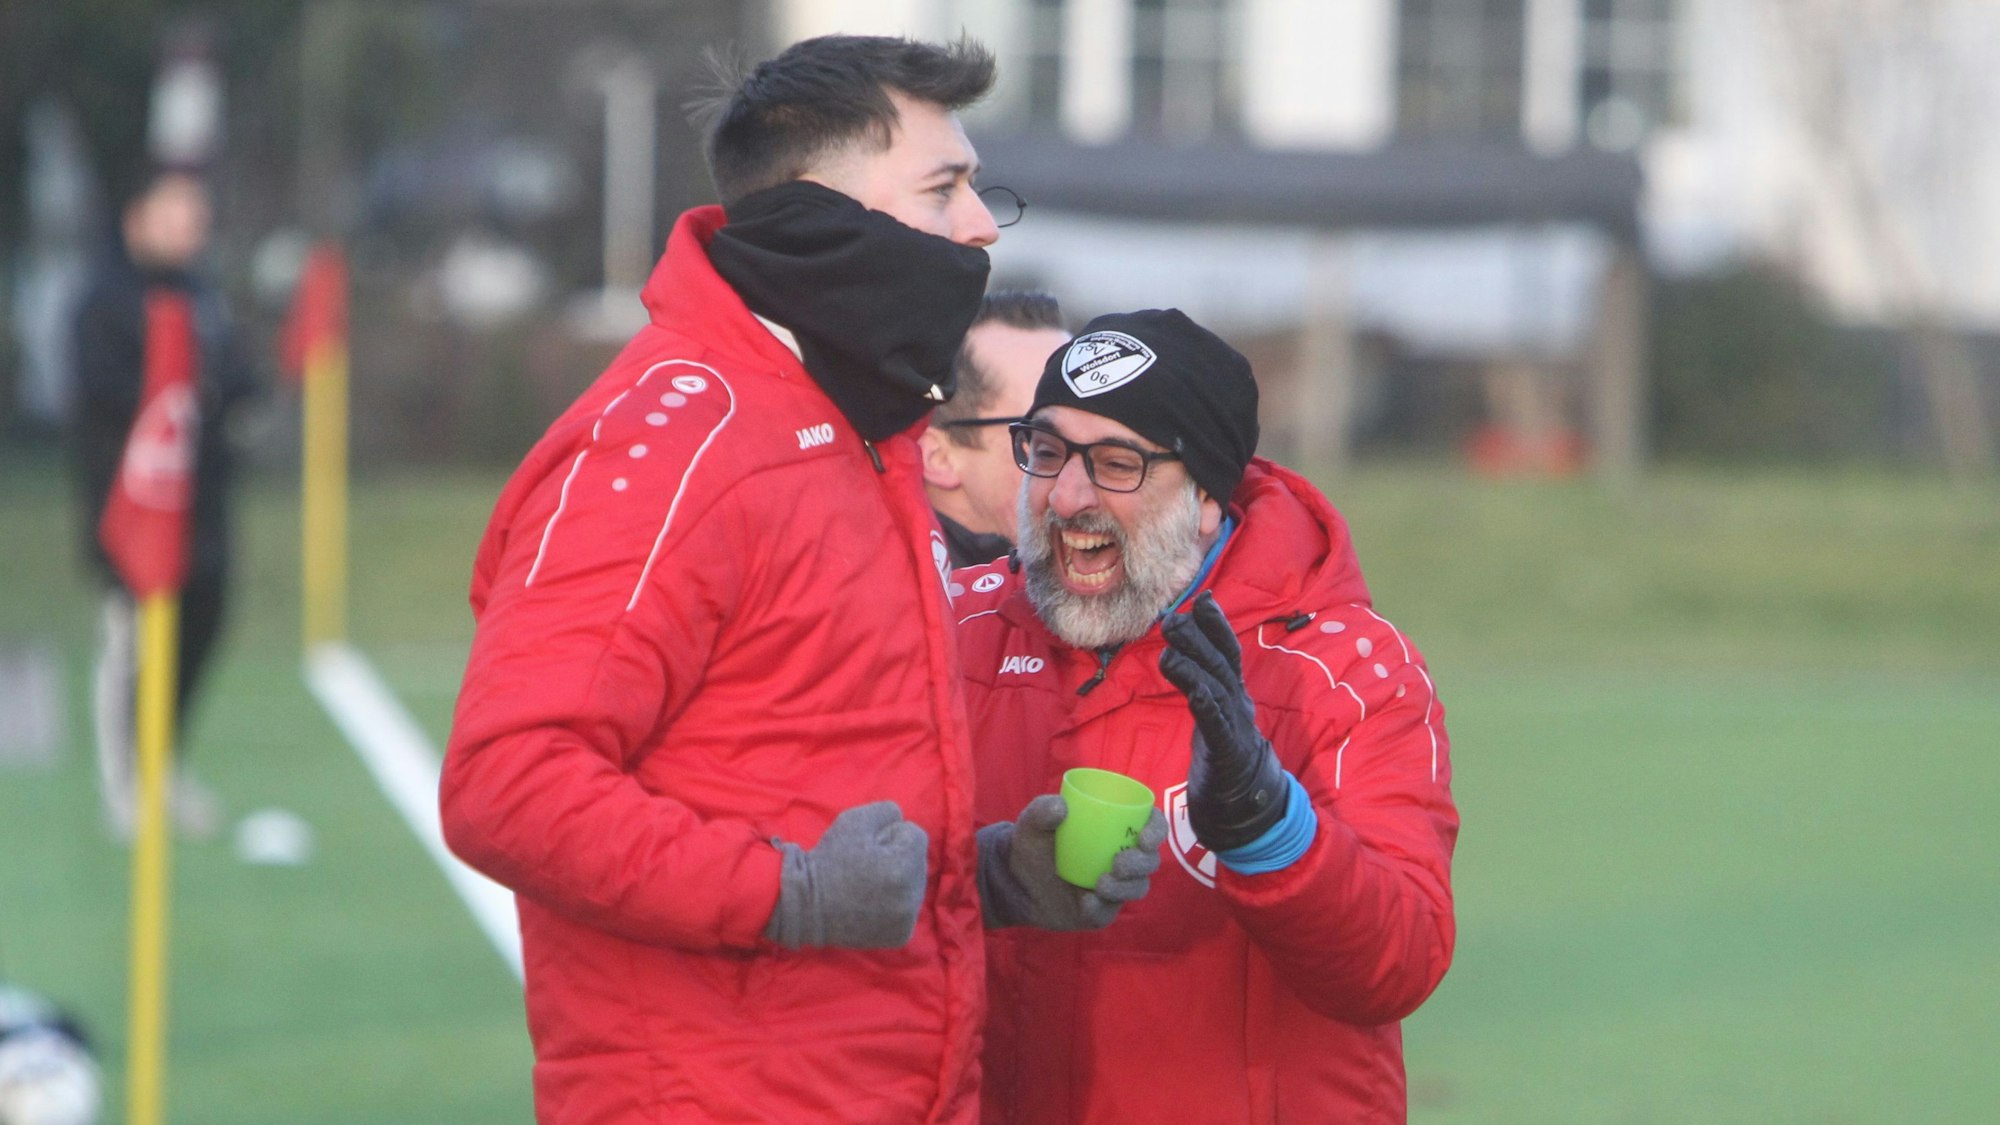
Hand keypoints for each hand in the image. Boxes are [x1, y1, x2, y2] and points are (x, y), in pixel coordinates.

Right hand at [764, 800, 928, 948]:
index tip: (867, 846)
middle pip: (918, 861)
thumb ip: (886, 811)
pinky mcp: (900, 935)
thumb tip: (901, 820)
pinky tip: (872, 902)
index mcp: (902, 867)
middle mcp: (911, 896)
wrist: (805, 906)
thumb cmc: (828, 860)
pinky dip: (895, 903)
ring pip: (915, 885)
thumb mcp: (853, 820)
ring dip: (898, 880)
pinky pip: (908, 909)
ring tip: (868, 884)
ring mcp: (907, 919)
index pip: (916, 835)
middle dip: (897, 856)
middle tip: (866, 865)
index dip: (890, 835)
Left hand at [977, 794, 1166, 930]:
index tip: (1144, 837)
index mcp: (1117, 831)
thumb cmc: (1033, 844)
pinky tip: (1086, 902)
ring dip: (1125, 887)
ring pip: (1137, 888)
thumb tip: (1061, 806)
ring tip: (1101, 883)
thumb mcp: (1032, 823)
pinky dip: (1102, 907)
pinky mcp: (1100, 911)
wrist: (1015, 881)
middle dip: (1141, 863)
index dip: (1157, 830)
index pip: (1152, 826)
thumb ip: (1042, 810)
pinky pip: (1109, 912)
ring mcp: (1114, 887)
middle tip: (1118, 863)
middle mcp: (1123, 858)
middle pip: (1150, 860)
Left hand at [1158, 592, 1289, 851]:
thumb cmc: (1225, 750)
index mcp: (1234, 692)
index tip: (1203, 599)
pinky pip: (1218, 728)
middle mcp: (1238, 704)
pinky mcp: (1228, 754)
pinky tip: (1195, 694)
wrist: (1244, 803)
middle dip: (1199, 640)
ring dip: (1195, 670)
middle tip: (1173, 620)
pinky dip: (1207, 708)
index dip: (1216, 625)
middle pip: (1221, 666)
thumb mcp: (1213, 708)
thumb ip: (1201, 676)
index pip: (1227, 652)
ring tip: (1170, 653)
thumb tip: (1183, 642)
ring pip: (1217, 693)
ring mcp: (1236, 728)